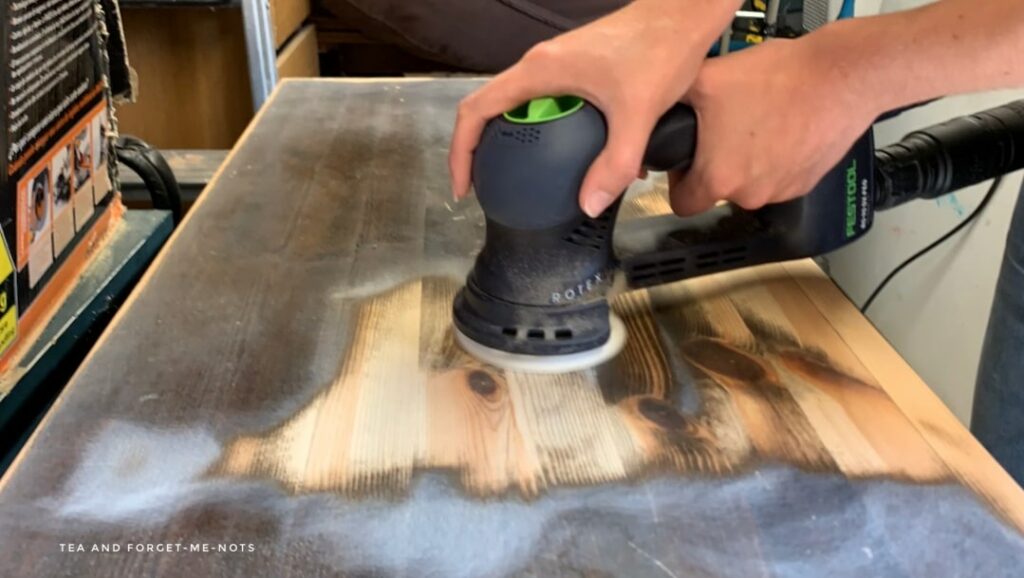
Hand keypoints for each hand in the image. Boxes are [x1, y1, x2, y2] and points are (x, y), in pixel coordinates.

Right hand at [449, 0, 739, 216]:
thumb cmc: (660, 49)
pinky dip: (542, 130)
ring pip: (518, 105)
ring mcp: (557, 63)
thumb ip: (615, 162)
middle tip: (489, 188)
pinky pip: (544, 101)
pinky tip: (570, 157)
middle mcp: (540, 64)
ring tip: (521, 178)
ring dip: (513, 140)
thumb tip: (589, 206)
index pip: (476, 110)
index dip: (460, 151)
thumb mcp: (638, 112)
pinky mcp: (577, 66)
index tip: (464, 187)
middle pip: (490, 108)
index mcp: (539, 71)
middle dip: (481, 151)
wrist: (685, 12)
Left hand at [670, 36, 879, 215]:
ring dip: (747, 162)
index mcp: (718, 178)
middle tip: (724, 131)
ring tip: (755, 124)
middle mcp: (749, 194)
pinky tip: (780, 129)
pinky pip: (779, 178)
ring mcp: (781, 192)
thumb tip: (653, 111)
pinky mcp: (806, 183)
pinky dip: (775, 160)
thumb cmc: (780, 78)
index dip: (679, 183)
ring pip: (750, 185)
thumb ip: (673, 101)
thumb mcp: (709, 79)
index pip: (683, 205)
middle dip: (715, 166)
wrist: (841, 76)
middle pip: (717, 191)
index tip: (686, 163)